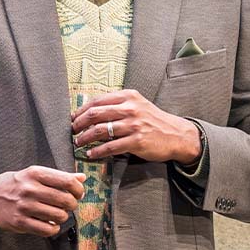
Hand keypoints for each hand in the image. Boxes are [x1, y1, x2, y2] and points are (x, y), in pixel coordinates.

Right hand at [0, 166, 84, 236]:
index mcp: (35, 173)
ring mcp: (24, 206)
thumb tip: (82, 178)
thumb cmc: (14, 184)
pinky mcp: (20, 222)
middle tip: (68, 205)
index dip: (78, 189)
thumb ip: (58, 176)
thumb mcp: (33, 174)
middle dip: (72, 205)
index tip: (78, 193)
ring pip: (59, 216)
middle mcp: (30, 189)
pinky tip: (49, 224)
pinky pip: (48, 230)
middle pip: (66, 200)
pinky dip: (53, 229)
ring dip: (62, 217)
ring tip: (56, 214)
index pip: (67, 181)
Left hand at [71, 88, 200, 163]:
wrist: (177, 135)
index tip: (73, 118)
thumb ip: (118, 105)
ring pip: (100, 130)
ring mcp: (134, 125)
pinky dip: (97, 151)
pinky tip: (91, 153)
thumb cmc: (153, 120)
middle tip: (72, 130)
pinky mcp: (137, 141)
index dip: (81, 110)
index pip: (97, 100)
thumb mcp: (137, 105)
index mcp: (128, 96)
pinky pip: (110, 147)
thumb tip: (90, 110)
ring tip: (78, 142)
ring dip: (85, 137)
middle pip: (95, 113)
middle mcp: (130, 108)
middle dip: (79, 123)